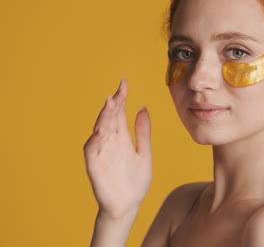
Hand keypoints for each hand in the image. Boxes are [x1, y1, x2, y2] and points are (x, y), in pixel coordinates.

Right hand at [83, 79, 152, 219]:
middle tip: (118, 91)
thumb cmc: (135, 181)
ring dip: (103, 118)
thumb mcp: (144, 153)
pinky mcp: (95, 167)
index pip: (120, 114)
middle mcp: (110, 143)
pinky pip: (92, 152)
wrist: (129, 206)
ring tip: (109, 104)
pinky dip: (94, 141)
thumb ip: (143, 132)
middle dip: (113, 104)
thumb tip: (143, 108)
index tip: (124, 83)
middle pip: (110, 119)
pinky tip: (100, 131)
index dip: (122, 98)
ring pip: (100, 131)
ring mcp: (102, 154)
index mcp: (122, 138)